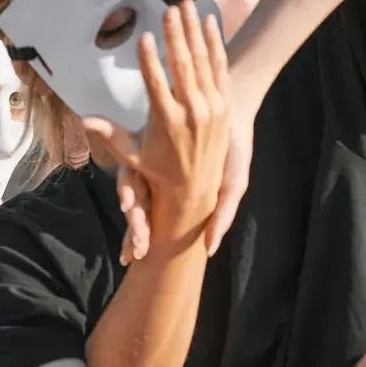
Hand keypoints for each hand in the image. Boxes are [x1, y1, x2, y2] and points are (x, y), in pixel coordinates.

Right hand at [83, 0, 230, 252]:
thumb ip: (109, 134)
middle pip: (183, 66)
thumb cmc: (158, 170)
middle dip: (176, 34)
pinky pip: (220, 69)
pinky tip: (210, 24)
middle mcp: (191, 112)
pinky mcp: (224, 105)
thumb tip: (83, 119)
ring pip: (203, 62)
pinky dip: (216, 45)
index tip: (145, 36)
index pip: (156, 83)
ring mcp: (211, 107)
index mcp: (166, 121)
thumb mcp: (131, 156)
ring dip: (195, 32)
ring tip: (187, 6)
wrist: (197, 189)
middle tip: (169, 8)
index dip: (150, 59)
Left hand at [121, 90, 252, 264]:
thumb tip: (211, 251)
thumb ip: (223, 216)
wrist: (234, 108)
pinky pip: (132, 161)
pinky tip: (130, 195)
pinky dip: (131, 181)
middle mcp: (158, 177)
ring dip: (130, 204)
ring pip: (132, 185)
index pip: (153, 220)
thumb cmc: (235, 149)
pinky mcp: (147, 137)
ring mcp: (151, 157)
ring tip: (130, 215)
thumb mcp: (234, 184)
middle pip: (139, 207)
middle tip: (134, 251)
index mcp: (176, 194)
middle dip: (134, 230)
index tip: (137, 258)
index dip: (141, 239)